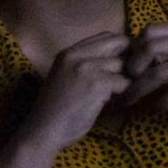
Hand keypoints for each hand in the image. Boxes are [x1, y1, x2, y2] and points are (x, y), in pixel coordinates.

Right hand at [20, 33, 131, 153]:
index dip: (118, 48)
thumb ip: (88, 61)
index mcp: (69, 52)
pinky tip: (107, 104)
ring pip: (123, 65)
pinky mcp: (97, 84)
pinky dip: (121, 95)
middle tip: (119, 79)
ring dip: (121, 81)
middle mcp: (77, 55)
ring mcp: (86, 68)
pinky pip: (124, 83)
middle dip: (124, 61)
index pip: (107, 36)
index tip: (118, 64)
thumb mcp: (67, 75)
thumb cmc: (58, 108)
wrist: (42, 132)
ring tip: (108, 95)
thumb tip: (123, 52)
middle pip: (119, 45)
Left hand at [117, 25, 167, 112]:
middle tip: (125, 83)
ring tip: (130, 101)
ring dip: (141, 88)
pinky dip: (166, 100)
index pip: (151, 29)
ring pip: (162, 70)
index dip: (134, 46)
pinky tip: (159, 108)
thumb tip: (151, 49)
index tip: (129, 64)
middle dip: (132, 67)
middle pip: (149, 47)